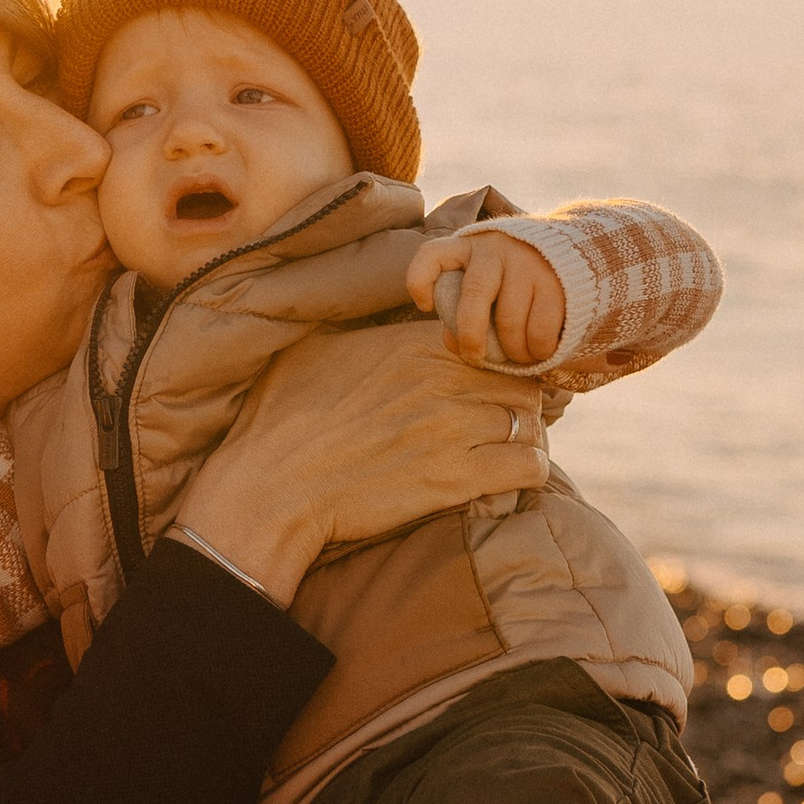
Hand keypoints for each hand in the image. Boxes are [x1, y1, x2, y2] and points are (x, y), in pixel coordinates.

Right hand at [176, 322, 547, 601]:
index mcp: (415, 344)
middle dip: (516, 400)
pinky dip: (526, 471)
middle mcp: (443, 380)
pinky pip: (528, 467)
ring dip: (523, 435)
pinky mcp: (456, 480)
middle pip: (520, 380)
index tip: (488, 381)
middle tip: (502, 420)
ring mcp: (454, 430)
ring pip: (531, 421)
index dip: (499, 361)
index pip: (494, 339)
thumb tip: (375, 315)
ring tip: (505, 449)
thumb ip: (362, 329)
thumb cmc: (282, 419)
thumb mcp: (316, 349)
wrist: (271, 487)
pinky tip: (506, 476)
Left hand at [404, 227, 565, 366]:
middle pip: (474, 294)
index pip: (431, 255)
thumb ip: (461, 308)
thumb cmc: (511, 279)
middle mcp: (495, 249)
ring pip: (510, 320)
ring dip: (512, 350)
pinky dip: (538, 350)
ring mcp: (527, 262)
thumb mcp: (483, 284)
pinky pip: (541, 329)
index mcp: (467, 247)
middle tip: (475, 355)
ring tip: (516, 355)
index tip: (427, 307)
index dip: (420, 282)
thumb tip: (454, 342)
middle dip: (471, 335)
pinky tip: (538, 350)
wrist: (571, 250)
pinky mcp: (557, 281)